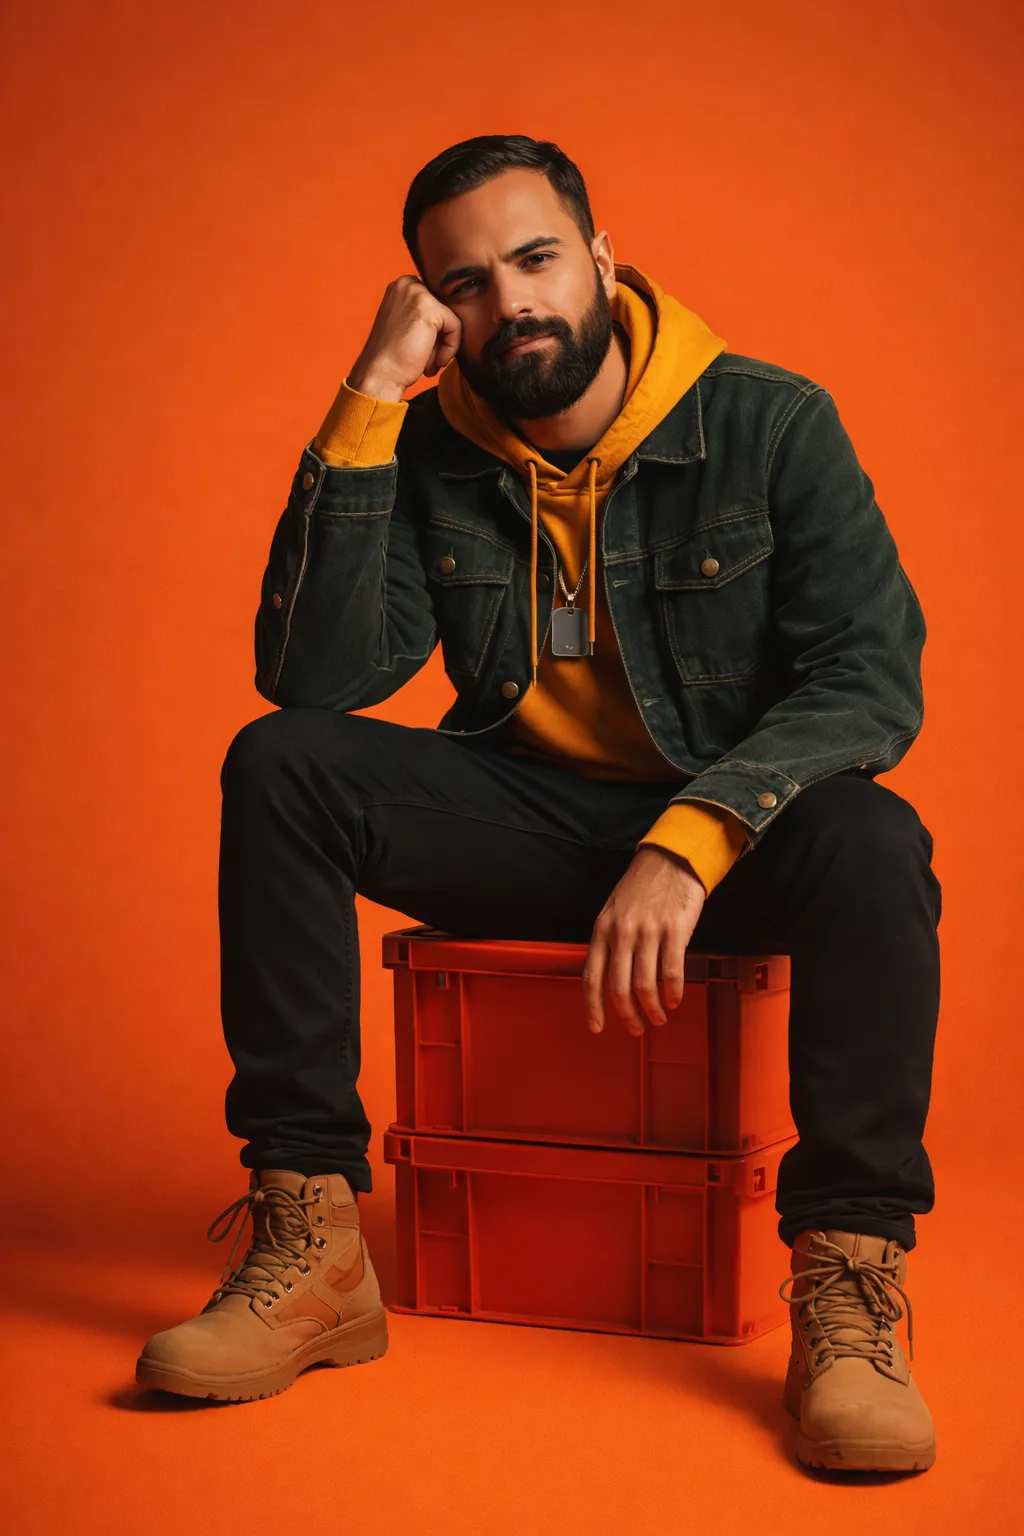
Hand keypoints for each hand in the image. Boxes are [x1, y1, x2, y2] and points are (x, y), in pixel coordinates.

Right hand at [347, 276, 461, 400]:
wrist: (380, 374)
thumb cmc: (392, 357)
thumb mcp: (406, 324)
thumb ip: (424, 315)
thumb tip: (452, 318)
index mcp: (401, 286)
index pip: (435, 303)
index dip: (435, 330)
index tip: (423, 349)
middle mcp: (408, 284)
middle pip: (444, 310)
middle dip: (439, 337)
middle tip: (426, 359)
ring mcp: (417, 293)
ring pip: (450, 319)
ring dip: (443, 345)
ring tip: (428, 363)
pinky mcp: (429, 309)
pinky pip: (455, 327)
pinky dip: (450, 348)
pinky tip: (436, 362)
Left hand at [582, 845, 706, 1035]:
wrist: (673, 858)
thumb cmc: (643, 885)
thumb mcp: (614, 909)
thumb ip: (610, 940)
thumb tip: (611, 976)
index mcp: (602, 929)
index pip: (591, 976)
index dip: (593, 1006)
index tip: (596, 1026)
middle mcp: (621, 933)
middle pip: (619, 988)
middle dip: (627, 1016)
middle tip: (637, 1028)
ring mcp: (648, 932)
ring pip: (645, 986)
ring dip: (653, 1010)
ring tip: (659, 1018)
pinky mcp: (674, 931)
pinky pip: (671, 972)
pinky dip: (673, 993)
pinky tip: (676, 1000)